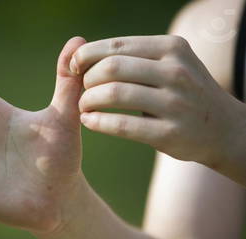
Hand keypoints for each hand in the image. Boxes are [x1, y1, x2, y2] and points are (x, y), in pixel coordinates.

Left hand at [71, 35, 245, 165]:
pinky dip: (97, 122)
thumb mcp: (170, 64)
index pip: (116, 45)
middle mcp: (176, 72)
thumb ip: (135, 57)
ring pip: (114, 94)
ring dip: (88, 101)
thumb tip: (83, 53)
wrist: (222, 129)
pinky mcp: (169, 134)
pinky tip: (88, 121)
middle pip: (111, 68)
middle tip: (82, 90)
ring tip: (83, 106)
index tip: (74, 67)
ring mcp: (175, 103)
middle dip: (86, 79)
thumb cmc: (184, 92)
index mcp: (172, 48)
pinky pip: (121, 125)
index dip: (86, 55)